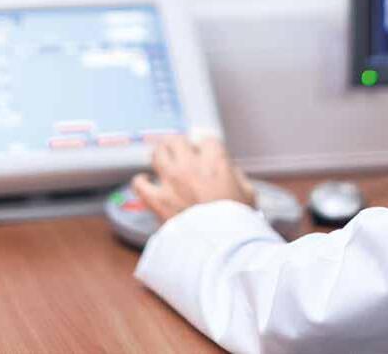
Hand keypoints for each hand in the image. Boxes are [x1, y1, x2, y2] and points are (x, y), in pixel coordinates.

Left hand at [132, 134, 255, 222]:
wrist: (220, 249)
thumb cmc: (237, 223)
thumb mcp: (248, 193)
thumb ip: (235, 174)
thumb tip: (226, 169)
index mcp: (215, 161)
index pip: (206, 139)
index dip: (206, 146)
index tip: (205, 153)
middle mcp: (191, 165)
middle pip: (177, 140)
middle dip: (180, 146)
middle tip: (181, 153)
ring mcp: (171, 181)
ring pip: (157, 153)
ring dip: (160, 155)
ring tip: (162, 160)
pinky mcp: (157, 200)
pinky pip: (140, 183)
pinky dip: (141, 181)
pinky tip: (145, 182)